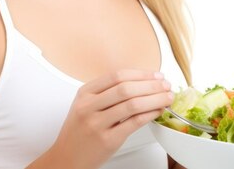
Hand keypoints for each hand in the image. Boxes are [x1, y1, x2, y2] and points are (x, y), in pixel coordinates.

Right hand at [46, 69, 172, 168]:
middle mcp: (89, 106)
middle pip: (126, 88)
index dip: (140, 74)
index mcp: (84, 94)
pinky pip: (134, 123)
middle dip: (151, 85)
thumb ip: (105, 94)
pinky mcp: (108, 140)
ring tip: (167, 97)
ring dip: (155, 98)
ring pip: (133, 104)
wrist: (66, 158)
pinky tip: (157, 111)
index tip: (156, 75)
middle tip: (165, 85)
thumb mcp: (84, 106)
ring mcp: (97, 124)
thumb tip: (140, 83)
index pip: (116, 76)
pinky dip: (150, 114)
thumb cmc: (79, 133)